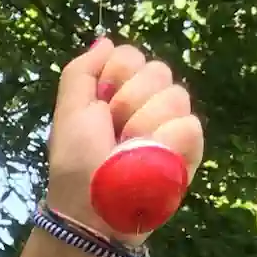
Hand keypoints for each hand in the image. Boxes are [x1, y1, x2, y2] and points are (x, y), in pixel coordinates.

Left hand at [45, 39, 203, 239]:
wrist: (88, 214)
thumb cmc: (75, 167)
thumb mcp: (67, 114)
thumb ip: (80, 73)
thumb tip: (105, 43)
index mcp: (121, 92)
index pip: (132, 56)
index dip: (115, 78)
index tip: (99, 108)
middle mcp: (150, 104)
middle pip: (157, 71)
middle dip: (128, 103)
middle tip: (113, 136)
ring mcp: (172, 127)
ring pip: (174, 96)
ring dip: (144, 126)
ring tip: (128, 154)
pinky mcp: (189, 153)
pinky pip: (188, 126)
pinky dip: (165, 145)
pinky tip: (149, 164)